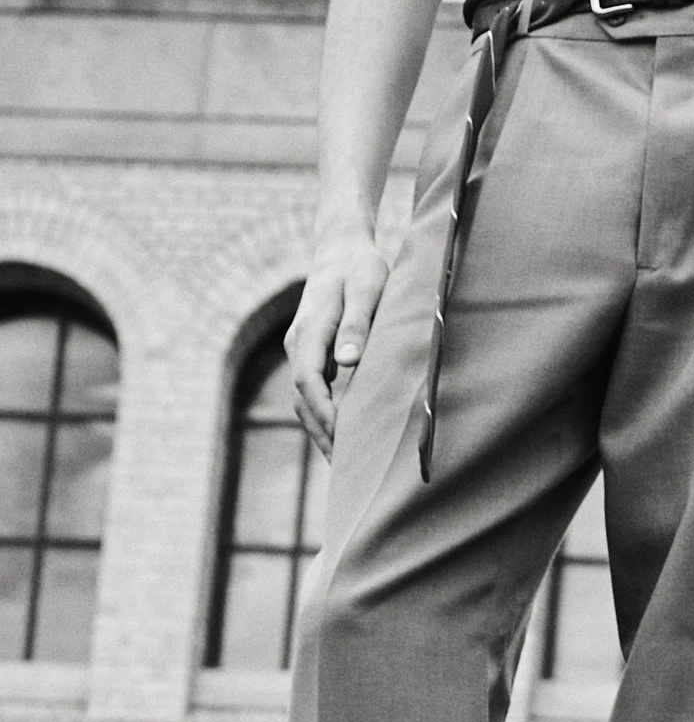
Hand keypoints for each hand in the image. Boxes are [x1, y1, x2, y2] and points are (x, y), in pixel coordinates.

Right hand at [288, 234, 390, 455]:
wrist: (342, 251)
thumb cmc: (360, 267)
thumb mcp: (367, 287)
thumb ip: (358, 323)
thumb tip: (348, 360)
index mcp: (309, 331)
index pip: (309, 381)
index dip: (325, 413)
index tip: (343, 439)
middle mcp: (299, 345)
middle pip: (304, 400)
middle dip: (323, 434)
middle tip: (347, 470)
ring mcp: (303, 352)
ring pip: (306, 401)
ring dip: (322, 432)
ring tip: (345, 465)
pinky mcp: (313, 355)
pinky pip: (313, 394)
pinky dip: (324, 418)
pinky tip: (343, 438)